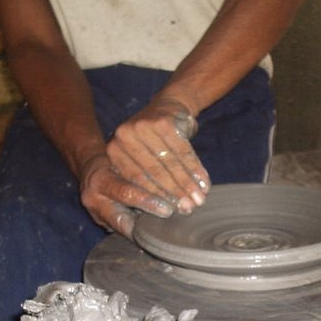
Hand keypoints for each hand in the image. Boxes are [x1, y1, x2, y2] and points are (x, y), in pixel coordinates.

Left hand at [107, 97, 209, 216]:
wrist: (169, 105)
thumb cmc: (156, 141)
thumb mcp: (144, 158)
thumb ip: (147, 180)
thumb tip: (161, 215)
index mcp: (115, 151)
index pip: (138, 180)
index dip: (157, 198)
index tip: (174, 213)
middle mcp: (124, 136)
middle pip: (154, 172)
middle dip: (175, 193)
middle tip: (190, 209)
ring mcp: (143, 126)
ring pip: (169, 162)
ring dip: (188, 184)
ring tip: (200, 199)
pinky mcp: (163, 121)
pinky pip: (183, 151)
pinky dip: (195, 168)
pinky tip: (205, 182)